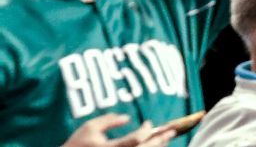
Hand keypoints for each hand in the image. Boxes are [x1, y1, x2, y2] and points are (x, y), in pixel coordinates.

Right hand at [61, 115, 175, 146]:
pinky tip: (156, 146)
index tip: (149, 122)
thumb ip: (109, 120)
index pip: (136, 139)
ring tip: (167, 138)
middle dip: (161, 140)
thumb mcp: (89, 128)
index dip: (146, 130)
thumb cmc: (77, 144)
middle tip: (172, 130)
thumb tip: (127, 118)